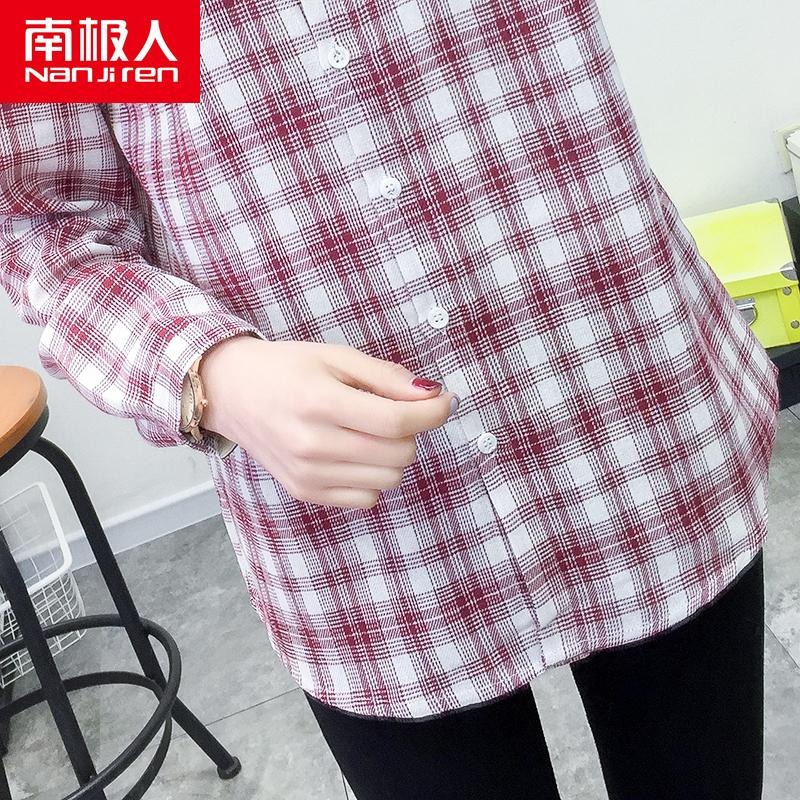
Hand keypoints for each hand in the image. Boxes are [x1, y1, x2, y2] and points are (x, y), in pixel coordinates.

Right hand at [198, 335, 458, 508]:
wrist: (231, 393)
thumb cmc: (286, 368)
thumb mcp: (336, 356)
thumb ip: (385, 376)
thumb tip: (431, 394)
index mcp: (320, 403)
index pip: (396, 422)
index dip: (433, 412)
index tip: (446, 400)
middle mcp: (313, 445)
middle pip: (399, 454)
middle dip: (411, 431)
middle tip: (394, 410)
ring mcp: (308, 475)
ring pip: (389, 479)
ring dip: (394, 454)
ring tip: (370, 431)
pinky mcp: (305, 493)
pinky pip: (368, 499)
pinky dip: (373, 478)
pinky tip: (355, 453)